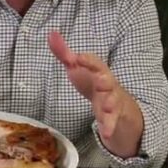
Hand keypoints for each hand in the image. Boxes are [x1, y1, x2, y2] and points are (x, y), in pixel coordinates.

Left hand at [48, 31, 141, 149]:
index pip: (95, 63)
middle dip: (104, 80)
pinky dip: (109, 127)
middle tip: (99, 80)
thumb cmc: (93, 82)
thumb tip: (51, 33)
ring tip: (106, 106)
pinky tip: (105, 133)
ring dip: (110, 104)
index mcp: (98, 71)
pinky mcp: (113, 118)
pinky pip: (112, 122)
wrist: (116, 104)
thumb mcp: (77, 68)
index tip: (78, 57)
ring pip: (113, 102)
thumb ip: (64, 53)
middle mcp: (108, 85)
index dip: (88, 60)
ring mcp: (112, 101)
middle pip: (108, 81)